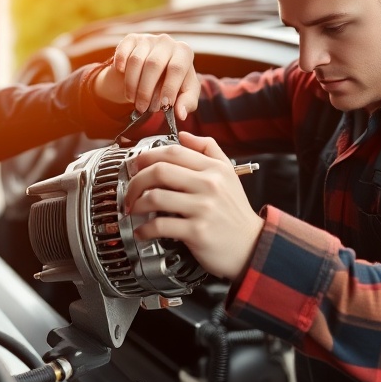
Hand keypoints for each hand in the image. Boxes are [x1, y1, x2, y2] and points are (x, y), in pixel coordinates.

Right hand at [94, 33, 199, 119]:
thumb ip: (187, 103)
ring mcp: (148, 38)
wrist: (151, 72)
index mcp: (184, 52)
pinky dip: (121, 65)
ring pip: (136, 60)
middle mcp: (167, 41)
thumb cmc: (171, 83)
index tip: (163, 106)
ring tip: (132, 99)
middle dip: (146, 91)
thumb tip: (181, 114)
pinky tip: (122, 74)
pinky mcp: (131, 39)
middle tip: (142, 108)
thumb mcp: (184, 94)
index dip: (169, 89)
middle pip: (154, 64)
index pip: (176, 69)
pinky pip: (123, 51)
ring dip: (132, 84)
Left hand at [124, 131, 263, 278]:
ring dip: (136, 204)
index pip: (173, 151)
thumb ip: (208, 149)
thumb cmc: (235, 212)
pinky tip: (142, 232)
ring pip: (155, 197)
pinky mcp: (197, 232)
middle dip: (136, 180)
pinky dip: (144, 230)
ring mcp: (203, 208)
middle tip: (129, 191)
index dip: (147, 156)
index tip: (135, 165)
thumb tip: (183, 135)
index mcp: (214, 169)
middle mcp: (209, 185)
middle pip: (159, 171)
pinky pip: (160, 226)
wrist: (251, 246)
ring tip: (133, 210)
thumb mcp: (229, 174)